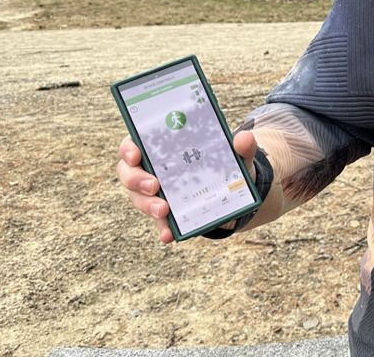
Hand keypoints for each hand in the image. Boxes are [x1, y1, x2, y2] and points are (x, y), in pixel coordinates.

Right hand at [116, 131, 256, 243]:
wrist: (231, 191)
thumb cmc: (222, 163)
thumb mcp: (234, 154)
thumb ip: (241, 146)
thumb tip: (244, 138)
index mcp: (159, 147)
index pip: (133, 144)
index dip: (129, 148)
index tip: (136, 154)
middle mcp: (150, 169)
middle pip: (129, 173)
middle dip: (137, 180)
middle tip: (154, 186)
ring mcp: (154, 194)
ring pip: (139, 199)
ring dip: (148, 206)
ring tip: (164, 211)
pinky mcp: (165, 214)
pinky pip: (158, 222)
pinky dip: (162, 228)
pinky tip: (169, 235)